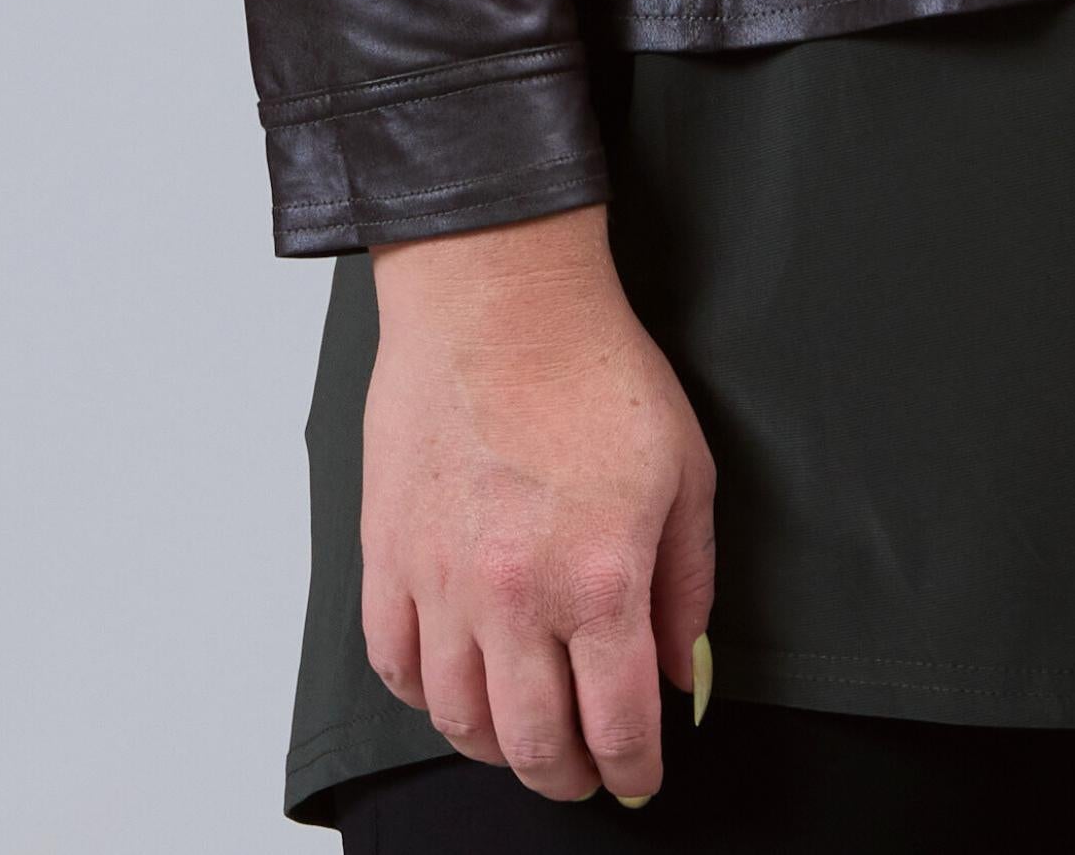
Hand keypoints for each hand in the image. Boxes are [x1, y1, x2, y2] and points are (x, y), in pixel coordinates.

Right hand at [362, 204, 715, 806]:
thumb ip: (687, 586)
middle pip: (533, 745)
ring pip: (460, 720)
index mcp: (599, 579)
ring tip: (523, 737)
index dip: (633, 769)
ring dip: (496, 747)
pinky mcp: (387, 558)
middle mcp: (515, 597)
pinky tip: (458, 687)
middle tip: (584, 773)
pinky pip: (396, 667)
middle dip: (568, 777)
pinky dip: (428, 697)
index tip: (639, 777)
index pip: (615, 724)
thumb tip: (679, 674)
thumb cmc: (594, 368)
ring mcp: (440, 582)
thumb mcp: (684, 471)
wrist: (498, 297)